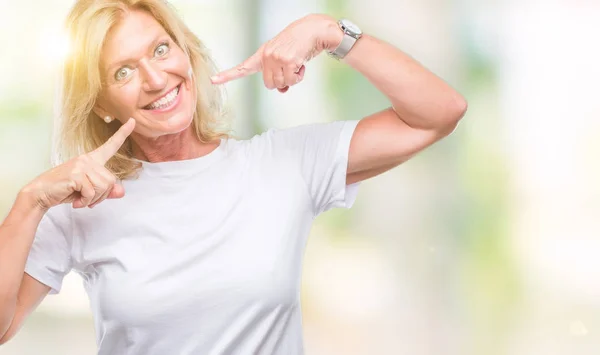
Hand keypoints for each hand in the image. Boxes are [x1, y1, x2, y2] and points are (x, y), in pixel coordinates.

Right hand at [22, 118, 135, 210]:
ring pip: (103, 187)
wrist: (41, 194)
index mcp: (91, 159)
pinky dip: (86, 201)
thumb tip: (121, 192)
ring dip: (93, 199)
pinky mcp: (76, 174)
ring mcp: (81, 165)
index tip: (132, 121)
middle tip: (87, 199)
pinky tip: (76, 201)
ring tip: (81, 199)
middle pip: (111, 181)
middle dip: (101, 196)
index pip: (110, 145)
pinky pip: (92, 193)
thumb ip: (105, 190)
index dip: (122, 134)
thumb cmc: (65, 190)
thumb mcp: (89, 191)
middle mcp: (87, 159)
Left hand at [210, 14, 342, 92]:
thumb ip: (279, 74)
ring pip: (281, 84)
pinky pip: (292, 80)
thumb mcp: (285, 58)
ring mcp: (276, 57)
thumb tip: (281, 90)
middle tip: (291, 70)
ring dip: (292, 78)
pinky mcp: (287, 60)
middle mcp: (266, 55)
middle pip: (270, 84)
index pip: (243, 67)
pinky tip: (301, 64)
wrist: (312, 30)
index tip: (214, 80)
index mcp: (263, 54)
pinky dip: (299, 76)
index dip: (228, 75)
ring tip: (297, 64)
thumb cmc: (299, 44)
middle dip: (282, 81)